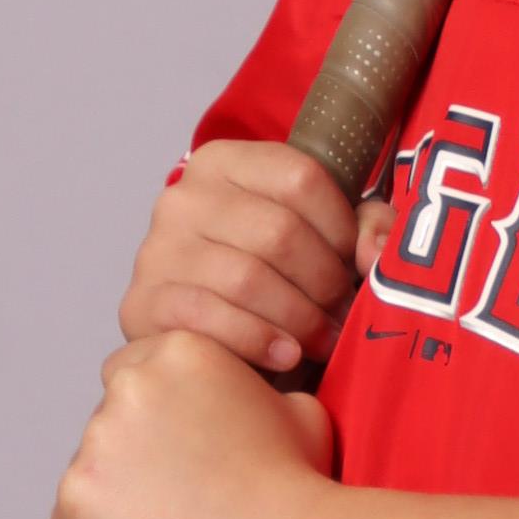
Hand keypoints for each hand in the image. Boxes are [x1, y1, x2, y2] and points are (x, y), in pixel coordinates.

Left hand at [51, 326, 338, 518]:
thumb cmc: (299, 483)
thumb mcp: (298, 410)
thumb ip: (261, 395)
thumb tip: (256, 408)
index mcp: (181, 351)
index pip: (137, 372)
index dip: (157, 416)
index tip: (175, 450)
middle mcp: (131, 384)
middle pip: (108, 420)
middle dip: (132, 453)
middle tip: (173, 495)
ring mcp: (98, 440)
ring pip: (88, 473)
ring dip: (115, 498)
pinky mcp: (78, 496)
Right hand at [117, 138, 364, 374]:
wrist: (201, 334)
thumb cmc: (268, 278)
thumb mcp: (320, 236)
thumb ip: (365, 226)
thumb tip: (374, 250)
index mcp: (225, 162)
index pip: (301, 177)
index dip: (343, 227)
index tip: (355, 264)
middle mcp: (184, 196)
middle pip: (279, 232)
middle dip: (325, 283)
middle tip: (343, 315)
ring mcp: (158, 248)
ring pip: (247, 279)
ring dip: (299, 318)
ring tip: (322, 341)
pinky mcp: (144, 302)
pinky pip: (207, 317)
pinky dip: (256, 339)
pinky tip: (285, 355)